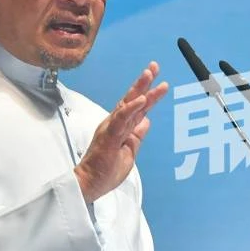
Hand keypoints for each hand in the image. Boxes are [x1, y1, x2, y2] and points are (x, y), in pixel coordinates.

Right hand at [74, 62, 168, 202]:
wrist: (90, 184)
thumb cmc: (105, 171)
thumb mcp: (129, 151)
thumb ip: (137, 135)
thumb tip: (146, 121)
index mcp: (121, 127)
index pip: (137, 107)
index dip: (148, 93)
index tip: (159, 81)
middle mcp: (116, 123)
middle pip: (132, 99)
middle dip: (144, 82)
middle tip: (154, 66)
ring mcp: (111, 128)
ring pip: (127, 104)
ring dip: (139, 88)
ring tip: (150, 74)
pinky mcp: (108, 135)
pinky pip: (121, 119)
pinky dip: (131, 108)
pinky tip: (142, 99)